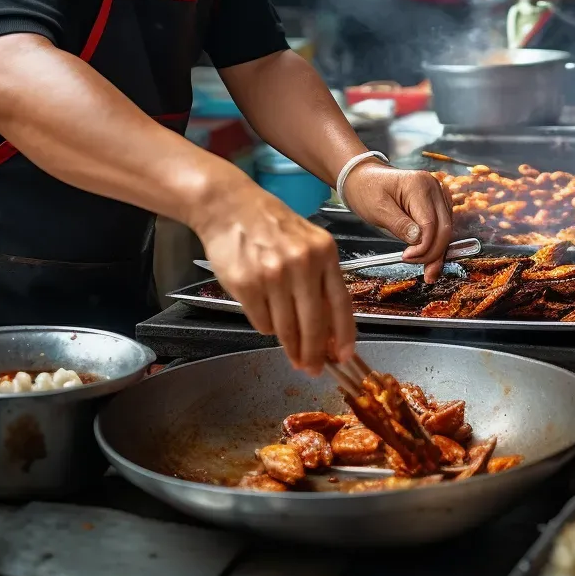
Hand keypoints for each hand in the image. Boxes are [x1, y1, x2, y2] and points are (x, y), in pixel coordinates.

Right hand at [193, 176, 353, 375]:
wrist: (230, 207)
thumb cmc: (271, 225)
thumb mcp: (308, 242)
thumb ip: (321, 278)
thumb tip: (330, 327)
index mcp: (324, 252)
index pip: (340, 303)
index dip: (344, 335)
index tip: (344, 356)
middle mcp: (302, 263)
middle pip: (313, 324)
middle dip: (314, 353)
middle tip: (312, 368)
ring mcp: (273, 275)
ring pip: (286, 328)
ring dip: (290, 346)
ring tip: (292, 354)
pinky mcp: (247, 285)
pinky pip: (262, 322)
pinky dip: (265, 326)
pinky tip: (265, 314)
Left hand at [342, 162, 452, 282]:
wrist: (364, 177)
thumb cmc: (367, 190)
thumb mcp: (378, 209)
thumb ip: (400, 225)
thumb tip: (419, 240)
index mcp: (419, 185)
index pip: (430, 223)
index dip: (423, 246)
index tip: (408, 258)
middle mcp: (434, 186)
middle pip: (444, 227)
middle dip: (434, 253)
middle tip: (424, 272)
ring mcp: (437, 193)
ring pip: (447, 228)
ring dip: (438, 251)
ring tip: (429, 271)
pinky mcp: (436, 201)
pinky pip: (442, 225)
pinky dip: (437, 242)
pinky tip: (431, 257)